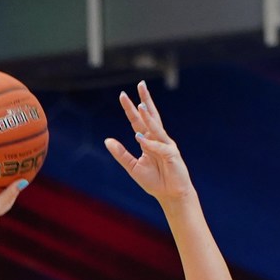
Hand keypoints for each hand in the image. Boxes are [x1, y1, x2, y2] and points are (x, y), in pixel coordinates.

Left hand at [103, 84, 195, 211]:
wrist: (171, 195)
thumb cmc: (155, 181)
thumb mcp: (133, 167)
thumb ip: (121, 153)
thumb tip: (107, 140)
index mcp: (148, 141)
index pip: (138, 121)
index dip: (130, 109)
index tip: (123, 95)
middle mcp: (158, 139)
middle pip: (151, 116)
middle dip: (145, 100)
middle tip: (141, 84)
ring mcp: (166, 145)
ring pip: (156, 127)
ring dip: (148, 116)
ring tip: (140, 105)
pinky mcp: (172, 155)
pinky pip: (158, 147)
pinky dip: (149, 143)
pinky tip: (139, 138)